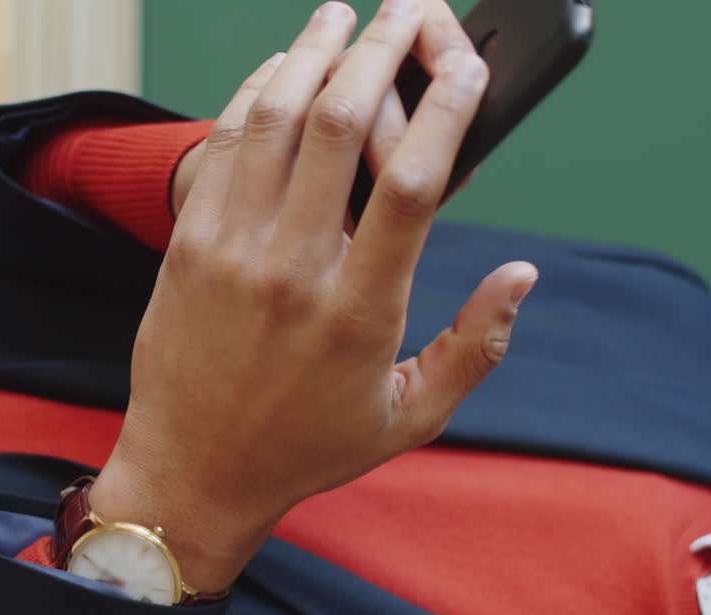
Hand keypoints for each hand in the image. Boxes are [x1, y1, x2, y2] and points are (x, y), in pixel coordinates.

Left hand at [96, 0, 537, 592]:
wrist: (191, 472)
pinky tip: (281, 66)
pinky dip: (255, 92)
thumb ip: (475, 346)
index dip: (447, 109)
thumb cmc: (306, 447)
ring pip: (275, 119)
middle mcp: (295, 269)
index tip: (471, 64)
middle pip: (341, 126)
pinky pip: (224, 144)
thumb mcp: (409, 417)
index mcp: (361, 312)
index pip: (415, 184)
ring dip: (313, 52)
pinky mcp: (188, 243)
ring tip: (343, 14)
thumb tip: (522, 275)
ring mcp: (232, 250)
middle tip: (409, 8)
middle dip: (382, 50)